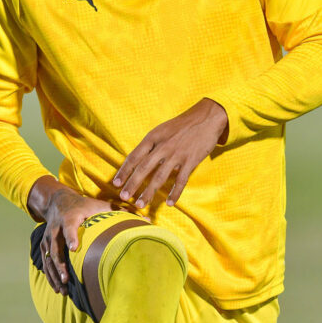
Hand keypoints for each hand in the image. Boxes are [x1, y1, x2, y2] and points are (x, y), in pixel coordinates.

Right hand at [27, 177, 111, 295]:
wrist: (58, 200)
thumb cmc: (84, 205)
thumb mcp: (100, 205)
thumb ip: (121, 212)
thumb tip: (146, 219)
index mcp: (71, 216)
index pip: (69, 227)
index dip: (71, 237)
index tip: (74, 248)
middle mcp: (56, 227)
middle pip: (55, 246)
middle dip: (60, 263)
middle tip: (66, 278)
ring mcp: (48, 237)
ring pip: (48, 257)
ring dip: (55, 273)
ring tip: (63, 288)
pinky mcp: (44, 244)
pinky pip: (45, 261)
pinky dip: (50, 275)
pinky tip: (59, 288)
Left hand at [112, 98, 227, 207]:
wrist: (206, 118)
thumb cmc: (181, 126)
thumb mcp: (161, 130)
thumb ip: (150, 145)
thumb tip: (136, 162)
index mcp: (153, 137)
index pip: (134, 156)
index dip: (124, 171)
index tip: (115, 183)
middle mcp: (163, 146)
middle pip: (144, 168)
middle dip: (132, 184)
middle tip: (123, 197)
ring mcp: (177, 154)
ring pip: (159, 177)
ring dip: (148, 193)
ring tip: (140, 205)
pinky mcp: (191, 160)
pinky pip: (181, 180)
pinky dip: (175, 193)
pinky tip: (169, 203)